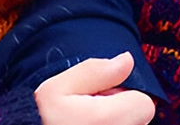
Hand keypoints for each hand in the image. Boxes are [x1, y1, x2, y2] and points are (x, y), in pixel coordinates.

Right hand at [36, 52, 157, 124]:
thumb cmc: (36, 120)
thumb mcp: (57, 88)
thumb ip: (95, 71)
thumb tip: (127, 60)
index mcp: (108, 120)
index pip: (143, 102)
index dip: (121, 96)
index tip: (98, 99)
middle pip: (138, 118)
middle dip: (119, 111)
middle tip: (87, 113)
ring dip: (112, 122)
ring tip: (84, 124)